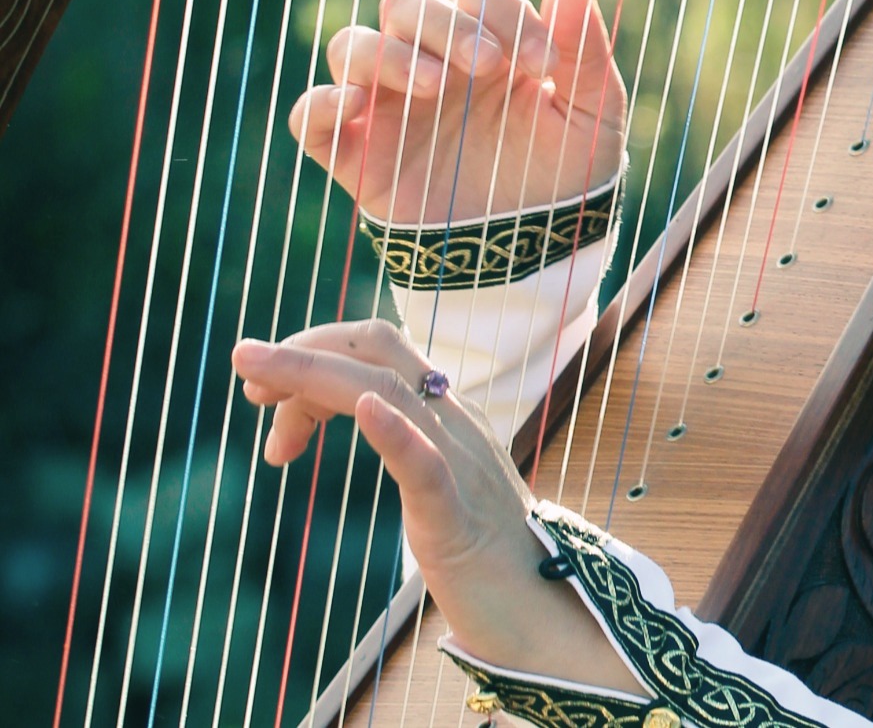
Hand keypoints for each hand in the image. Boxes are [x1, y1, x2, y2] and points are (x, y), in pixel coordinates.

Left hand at [233, 319, 639, 689]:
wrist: (542, 607)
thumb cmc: (486, 554)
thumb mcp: (439, 481)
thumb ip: (409, 443)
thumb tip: (363, 411)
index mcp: (447, 413)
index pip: (379, 349)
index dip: (314, 352)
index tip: (262, 391)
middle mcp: (454, 422)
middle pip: (377, 350)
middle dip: (302, 350)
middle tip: (245, 381)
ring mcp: (458, 463)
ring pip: (387, 391)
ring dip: (313, 374)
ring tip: (254, 382)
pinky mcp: (454, 516)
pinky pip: (425, 463)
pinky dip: (393, 430)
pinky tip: (363, 410)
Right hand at [290, 0, 626, 224]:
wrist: (534, 253)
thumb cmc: (565, 176)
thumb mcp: (591, 117)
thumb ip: (584, 52)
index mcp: (488, 42)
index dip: (506, 12)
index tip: (544, 62)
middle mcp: (432, 62)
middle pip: (409, 4)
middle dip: (447, 25)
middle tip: (487, 64)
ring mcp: (389, 106)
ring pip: (353, 46)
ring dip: (388, 55)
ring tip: (433, 87)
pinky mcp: (358, 154)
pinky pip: (311, 116)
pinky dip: (320, 105)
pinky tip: (352, 106)